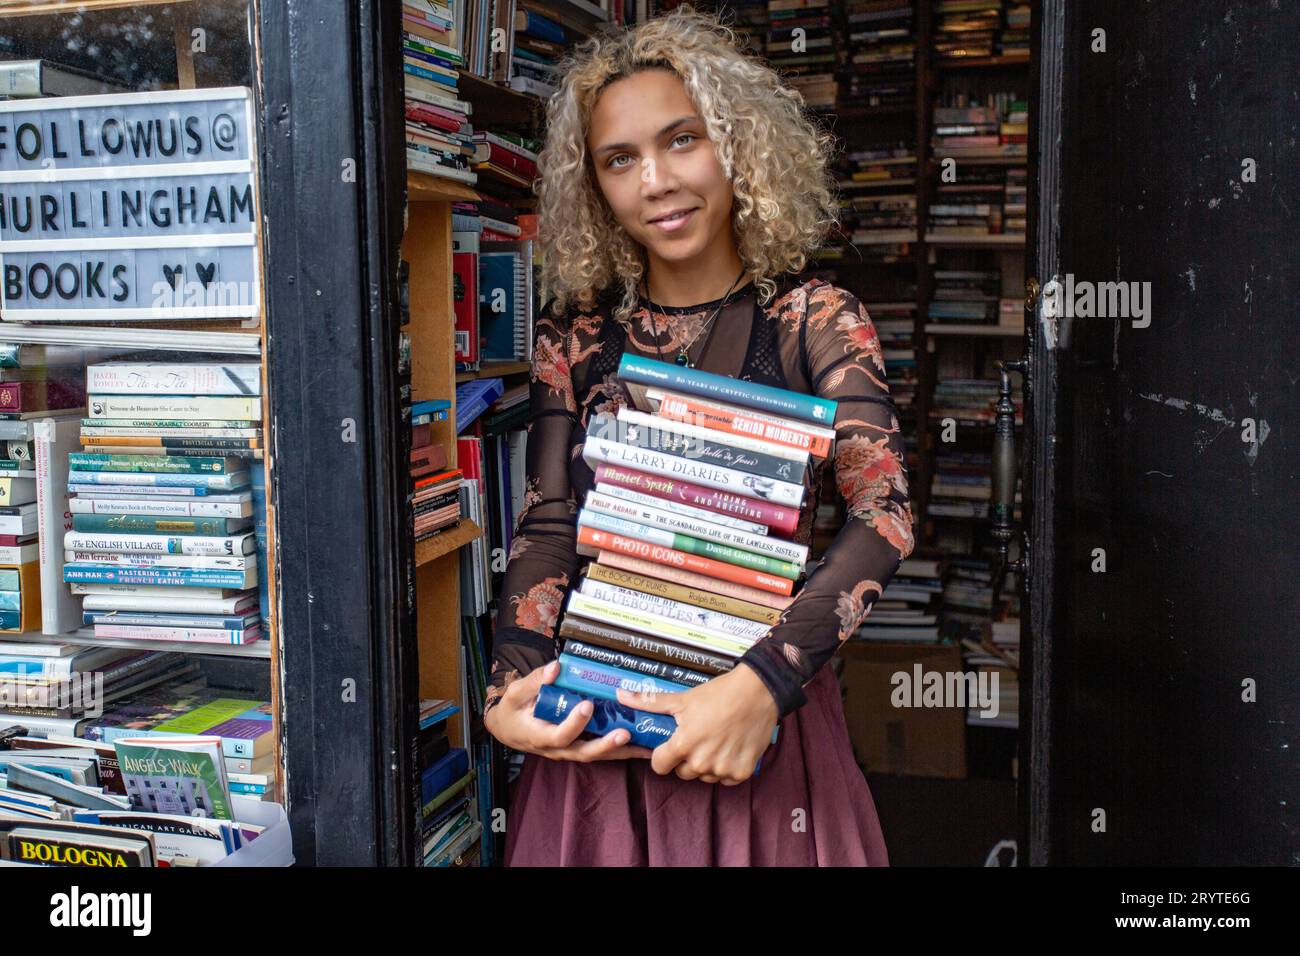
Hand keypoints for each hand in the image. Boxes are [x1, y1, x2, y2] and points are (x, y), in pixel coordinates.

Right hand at [483, 660, 654, 762]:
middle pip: (584, 752)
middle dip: (606, 745)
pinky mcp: (577, 747)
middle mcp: (557, 748)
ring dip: (621, 751)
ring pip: (597, 755)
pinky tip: (641, 744)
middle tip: (626, 733)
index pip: (559, 735)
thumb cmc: (512, 711)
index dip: (574, 723)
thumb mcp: (515, 694)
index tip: (587, 705)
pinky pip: (600, 750)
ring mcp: (569, 750)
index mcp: (540, 736)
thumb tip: (555, 667)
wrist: (509, 730)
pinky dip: (620, 749)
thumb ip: (534, 681)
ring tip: (645, 746)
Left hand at [616, 663, 778, 785]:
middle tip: (697, 737)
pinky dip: (726, 767)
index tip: (671, 745)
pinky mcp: (741, 773)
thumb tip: (620, 694)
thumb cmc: (718, 694)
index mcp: (683, 745)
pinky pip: (725, 779)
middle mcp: (701, 762)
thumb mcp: (682, 699)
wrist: (758, 693)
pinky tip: (730, 747)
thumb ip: (649, 702)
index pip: (659, 766)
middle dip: (686, 759)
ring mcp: (722, 769)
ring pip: (704, 776)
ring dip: (707, 764)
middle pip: (683, 772)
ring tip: (715, 740)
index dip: (663, 755)